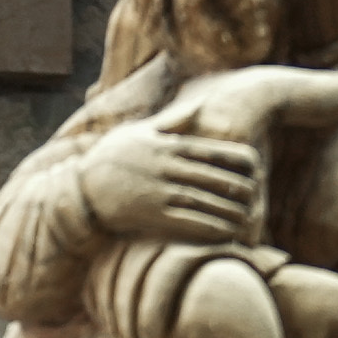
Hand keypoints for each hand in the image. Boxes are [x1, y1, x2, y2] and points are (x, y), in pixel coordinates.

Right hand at [74, 125, 262, 246]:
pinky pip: (189, 223)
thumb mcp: (141, 131)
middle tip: (258, 195)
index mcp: (167, 146)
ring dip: (230, 210)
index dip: (238, 160)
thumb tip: (202, 104)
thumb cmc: (111, 157)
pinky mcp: (152, 216)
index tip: (256, 166)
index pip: (212, 150)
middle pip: (214, 177)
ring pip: (205, 201)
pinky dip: (211, 228)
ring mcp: (159, 192)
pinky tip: (227, 234)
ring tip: (248, 217)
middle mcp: (166, 167)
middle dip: (239, 187)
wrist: (79, 188)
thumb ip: (175, 120)